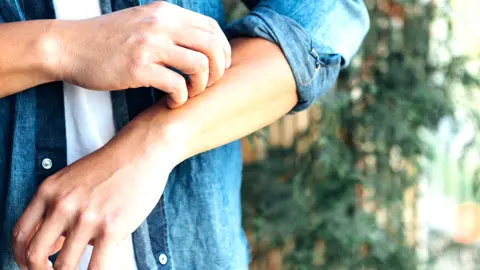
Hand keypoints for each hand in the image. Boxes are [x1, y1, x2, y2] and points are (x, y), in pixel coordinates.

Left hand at [12, 115, 181, 269]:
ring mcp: (86, 218)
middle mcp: (62, 205)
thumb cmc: (112, 166)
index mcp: (49, 192)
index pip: (21, 234)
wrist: (141, 151)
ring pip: (63, 266)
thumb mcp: (73, 179)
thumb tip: (55, 244)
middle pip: (34, 255)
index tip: (31, 264)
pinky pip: (96, 267)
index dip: (20, 256)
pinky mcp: (111, 228)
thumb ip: (58, 207)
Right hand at [44, 1, 230, 107]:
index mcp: (164, 12)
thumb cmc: (107, 40)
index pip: (211, 27)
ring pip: (199, 65)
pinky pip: (176, 85)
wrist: (68, 46)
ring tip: (189, 94)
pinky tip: (172, 103)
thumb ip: (169, 28)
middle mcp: (160, 24)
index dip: (222, 50)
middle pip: (211, 46)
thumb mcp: (142, 22)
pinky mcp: (137, 68)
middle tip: (208, 84)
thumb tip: (201, 44)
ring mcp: (149, 45)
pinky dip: (181, 98)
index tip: (219, 67)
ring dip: (201, 85)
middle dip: (218, 70)